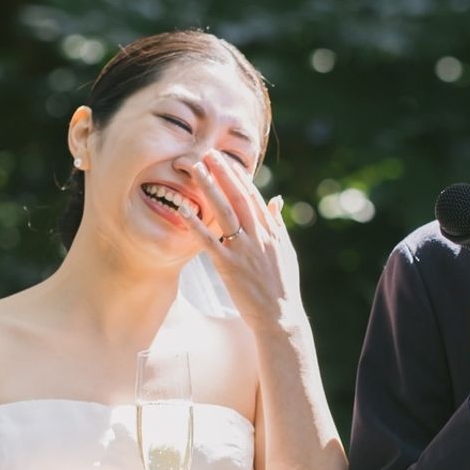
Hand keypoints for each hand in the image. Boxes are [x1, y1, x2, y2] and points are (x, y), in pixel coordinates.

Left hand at [182, 152, 303, 331]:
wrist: (280, 316)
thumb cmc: (283, 286)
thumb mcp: (286, 251)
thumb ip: (278, 223)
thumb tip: (275, 199)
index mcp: (272, 231)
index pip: (254, 197)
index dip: (238, 176)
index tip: (225, 160)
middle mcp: (259, 236)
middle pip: (238, 197)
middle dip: (222, 173)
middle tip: (207, 153)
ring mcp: (244, 250)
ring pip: (224, 212)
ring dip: (208, 187)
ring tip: (195, 169)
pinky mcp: (229, 266)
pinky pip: (209, 241)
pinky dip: (196, 224)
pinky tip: (183, 208)